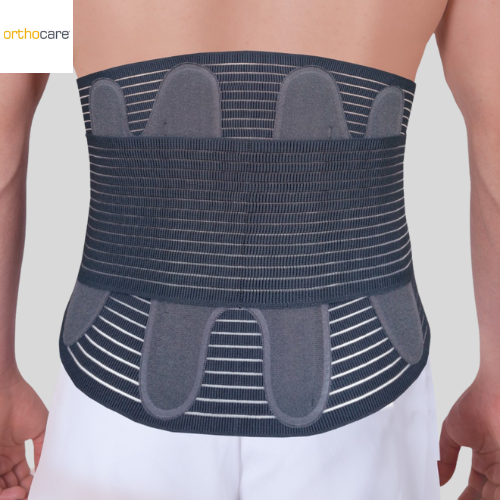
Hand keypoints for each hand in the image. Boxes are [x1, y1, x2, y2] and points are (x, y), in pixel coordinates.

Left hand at [0, 368, 47, 499]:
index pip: (20, 477)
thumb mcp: (40, 427)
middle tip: (29, 494)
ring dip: (10, 496)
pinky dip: (2, 493)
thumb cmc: (20, 402)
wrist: (2, 389)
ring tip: (20, 493)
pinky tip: (14, 491)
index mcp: (12, 452)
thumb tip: (47, 469)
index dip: (30, 486)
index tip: (40, 488)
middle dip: (20, 494)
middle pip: (8, 485)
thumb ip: (43, 449)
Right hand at [439, 371, 499, 498]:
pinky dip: (483, 496)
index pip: (478, 488)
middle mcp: (498, 466)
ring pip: (493, 494)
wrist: (495, 393)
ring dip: (478, 498)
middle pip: (486, 494)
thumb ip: (445, 456)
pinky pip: (496, 491)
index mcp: (488, 460)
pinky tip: (468, 498)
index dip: (466, 498)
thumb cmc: (478, 404)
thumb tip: (438, 477)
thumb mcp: (453, 432)